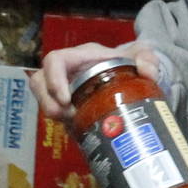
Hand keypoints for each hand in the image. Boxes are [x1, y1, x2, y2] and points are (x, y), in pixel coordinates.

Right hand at [33, 41, 160, 121]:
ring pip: (43, 99)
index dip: (53, 79)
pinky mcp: (67, 107)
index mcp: (80, 57)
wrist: (130, 77)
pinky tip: (80, 131)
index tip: (65, 99)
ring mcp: (63, 90)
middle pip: (39, 82)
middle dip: (47, 101)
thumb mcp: (142, 56)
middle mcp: (66, 72)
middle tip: (67, 117)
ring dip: (52, 114)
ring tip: (72, 124)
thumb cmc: (131, 62)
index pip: (55, 61)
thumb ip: (148, 59)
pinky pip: (56, 115)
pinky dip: (64, 124)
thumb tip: (147, 72)